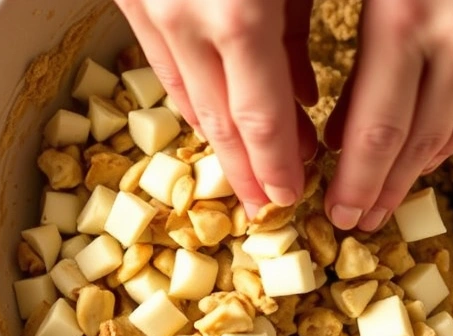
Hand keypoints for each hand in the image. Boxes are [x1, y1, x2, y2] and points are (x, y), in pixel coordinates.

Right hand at [115, 0, 318, 217]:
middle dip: (243, 168)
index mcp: (238, 17)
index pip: (260, 121)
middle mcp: (183, 19)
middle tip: (262, 200)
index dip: (274, 166)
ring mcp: (148, 6)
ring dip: (214, 133)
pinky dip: (188, 89)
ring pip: (180, 92)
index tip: (286, 197)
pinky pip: (158, 56)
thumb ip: (297, 33)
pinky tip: (211, 108)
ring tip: (244, 158)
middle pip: (217, 119)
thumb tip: (304, 99)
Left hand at [322, 0, 452, 230]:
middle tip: (359, 219)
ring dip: (425, 162)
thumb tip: (333, 119)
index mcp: (408, 9)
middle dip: (383, 187)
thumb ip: (353, 29)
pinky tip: (443, 138)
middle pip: (420, 141)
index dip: (353, 180)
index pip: (375, 130)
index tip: (335, 210)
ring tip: (395, 190)